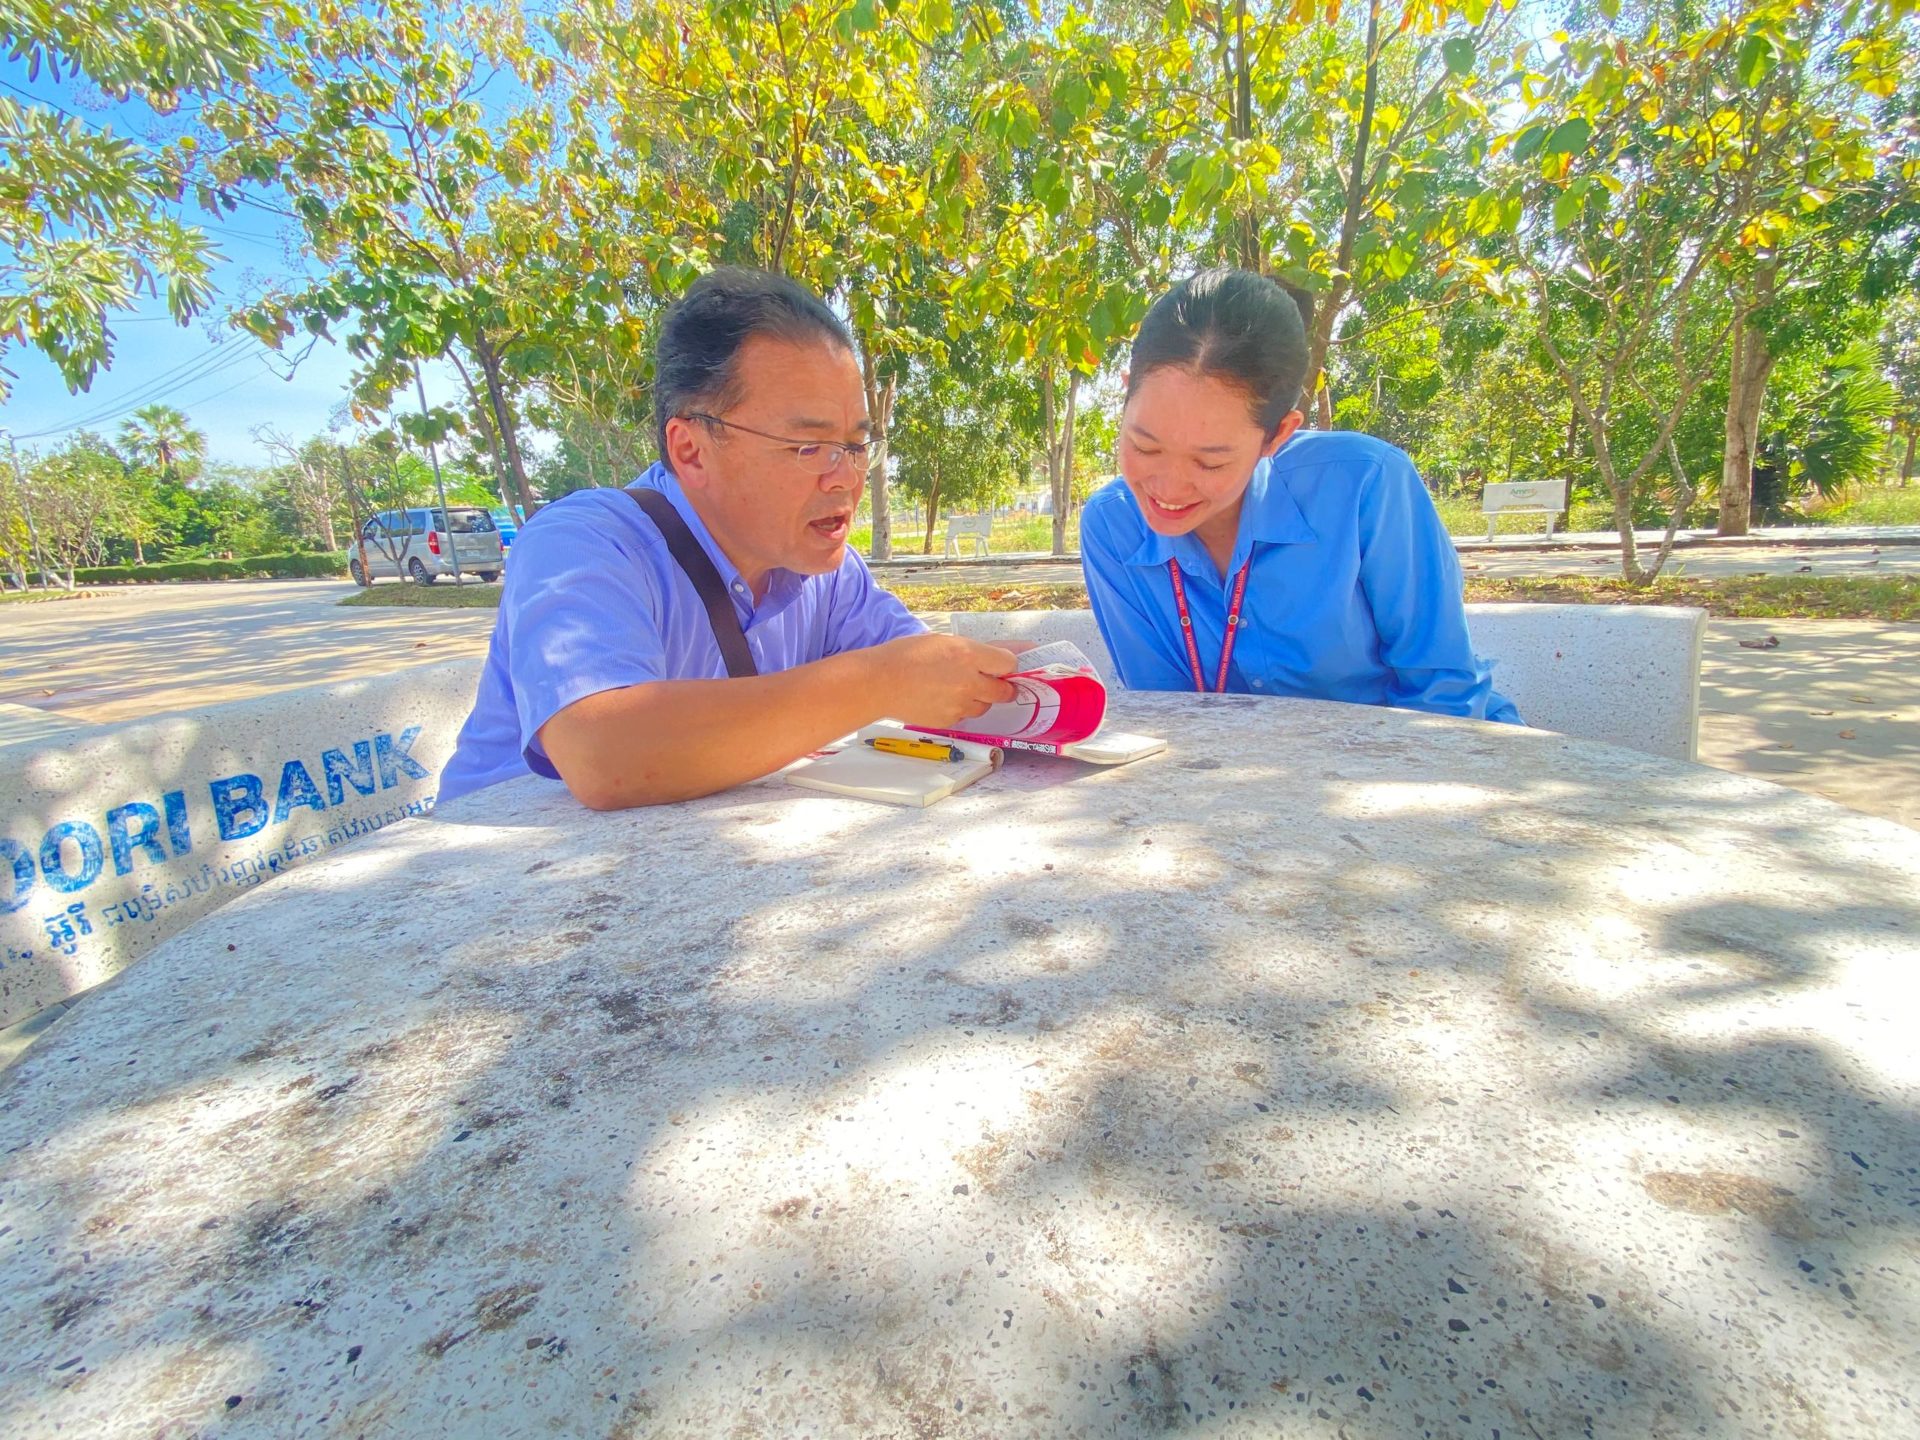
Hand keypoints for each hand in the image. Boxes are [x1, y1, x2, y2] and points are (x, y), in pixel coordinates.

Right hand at [872, 633, 1017, 727]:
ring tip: (956, 689)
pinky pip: (964, 716)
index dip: (1007, 665)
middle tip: (991, 683)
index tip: (1003, 666)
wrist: (879, 683)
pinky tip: (940, 698)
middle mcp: (969, 682)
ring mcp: (960, 705)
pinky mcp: (949, 720)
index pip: (1008, 663)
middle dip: (1001, 687)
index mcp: (969, 655)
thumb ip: (971, 651)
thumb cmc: (905, 656)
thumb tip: (996, 655)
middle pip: (1004, 692)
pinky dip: (958, 709)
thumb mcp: (942, 642)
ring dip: (978, 699)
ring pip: (984, 707)